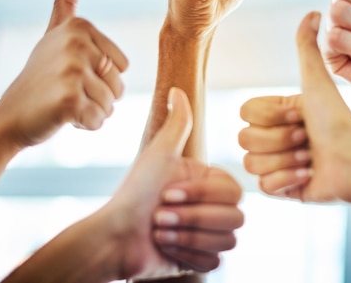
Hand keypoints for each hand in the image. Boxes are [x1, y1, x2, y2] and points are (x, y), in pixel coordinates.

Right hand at [0, 0, 128, 147]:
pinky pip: (99, 120)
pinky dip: (85, 125)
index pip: (122, 65)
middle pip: (118, 85)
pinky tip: (62, 117)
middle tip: (66, 93)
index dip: (101, 79)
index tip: (72, 75)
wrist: (8, 117)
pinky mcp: (70, 99)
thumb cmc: (36, 80)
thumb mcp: (51, 39)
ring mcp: (73, 71)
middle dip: (98, 98)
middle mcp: (77, 44)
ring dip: (91, 112)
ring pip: (110, 105)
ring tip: (63, 104)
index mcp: (80, 27)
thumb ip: (63, 10)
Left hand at [100, 88, 243, 279]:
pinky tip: (166, 248)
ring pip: (227, 240)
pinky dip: (188, 255)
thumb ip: (177, 123)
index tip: (167, 193)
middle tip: (160, 215)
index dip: (202, 195)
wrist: (115, 236)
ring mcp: (208, 234)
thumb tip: (177, 89)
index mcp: (208, 182)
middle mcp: (212, 207)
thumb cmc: (135, 192)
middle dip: (193, 218)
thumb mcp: (159, 154)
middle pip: (235, 218)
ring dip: (188, 237)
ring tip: (159, 231)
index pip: (234, 191)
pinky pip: (214, 261)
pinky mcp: (200, 258)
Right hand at [240, 12, 350, 203]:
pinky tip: (308, 175)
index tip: (300, 114)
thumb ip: (307, 47)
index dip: (271, 115)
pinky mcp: (280, 189)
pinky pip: (263, 187)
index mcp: (275, 114)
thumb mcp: (317, 81)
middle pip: (245, 139)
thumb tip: (313, 11)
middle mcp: (271, 138)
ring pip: (252, 164)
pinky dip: (288, 181)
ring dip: (285, 160)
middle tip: (307, 138)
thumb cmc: (338, 119)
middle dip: (281, 139)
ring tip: (310, 158)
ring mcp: (274, 164)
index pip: (245, 113)